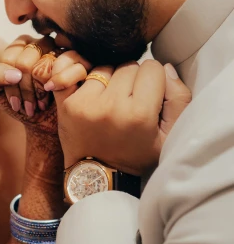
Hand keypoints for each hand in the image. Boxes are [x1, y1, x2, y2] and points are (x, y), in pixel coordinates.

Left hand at [0, 36, 89, 136]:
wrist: (48, 124)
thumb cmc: (22, 105)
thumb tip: (15, 74)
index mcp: (20, 46)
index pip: (10, 58)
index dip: (10, 84)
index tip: (15, 104)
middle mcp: (42, 44)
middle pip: (26, 61)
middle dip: (25, 90)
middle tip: (29, 106)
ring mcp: (62, 51)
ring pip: (46, 63)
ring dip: (41, 90)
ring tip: (40, 104)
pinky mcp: (81, 61)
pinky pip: (70, 63)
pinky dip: (61, 83)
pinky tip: (56, 95)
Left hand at [53, 59, 191, 174]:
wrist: (97, 177)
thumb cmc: (136, 155)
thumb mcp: (169, 136)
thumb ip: (178, 99)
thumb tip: (166, 68)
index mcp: (139, 114)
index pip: (153, 68)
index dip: (154, 80)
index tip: (150, 95)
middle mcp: (111, 106)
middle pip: (128, 66)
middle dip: (133, 80)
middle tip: (130, 100)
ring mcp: (85, 103)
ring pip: (105, 67)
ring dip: (110, 79)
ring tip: (111, 100)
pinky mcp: (66, 103)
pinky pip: (73, 69)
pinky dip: (80, 72)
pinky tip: (86, 81)